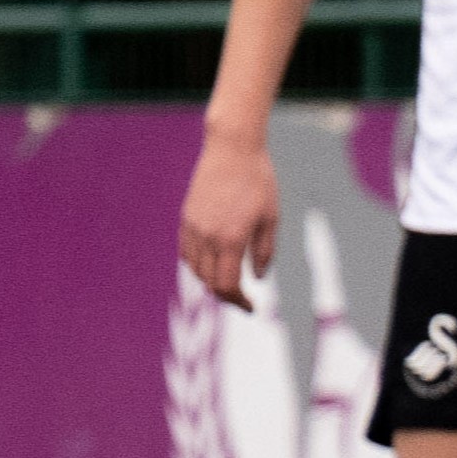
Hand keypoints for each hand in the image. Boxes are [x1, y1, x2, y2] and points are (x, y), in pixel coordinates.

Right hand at [180, 125, 281, 310]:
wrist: (232, 150)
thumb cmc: (258, 181)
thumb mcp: (271, 218)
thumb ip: (264, 251)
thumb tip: (258, 278)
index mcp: (230, 238)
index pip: (227, 284)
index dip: (239, 301)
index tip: (252, 307)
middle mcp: (207, 236)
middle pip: (209, 281)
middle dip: (226, 295)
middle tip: (243, 300)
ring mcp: (192, 227)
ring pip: (195, 269)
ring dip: (210, 281)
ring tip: (228, 282)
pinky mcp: (186, 219)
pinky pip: (186, 252)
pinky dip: (197, 265)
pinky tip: (211, 263)